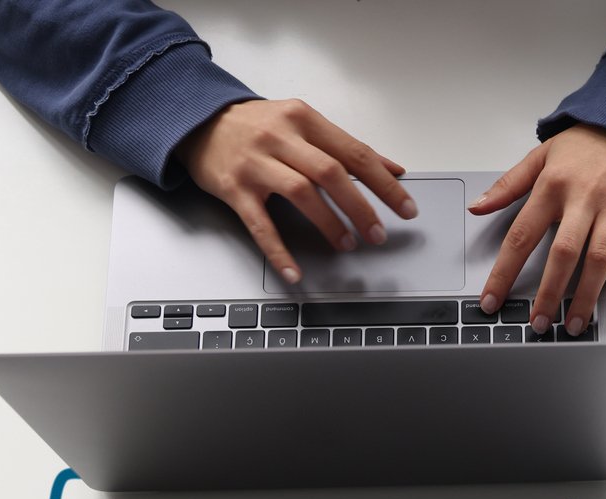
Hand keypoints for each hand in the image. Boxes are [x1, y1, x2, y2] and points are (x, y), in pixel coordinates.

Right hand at [177, 98, 414, 284]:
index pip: (355, 152)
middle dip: (361, 207)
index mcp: (304, 120)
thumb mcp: (303, 124)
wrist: (198, 120)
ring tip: (347, 244)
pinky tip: (295, 271)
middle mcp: (281, 137)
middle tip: (378, 234)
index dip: (384, 184)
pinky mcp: (234, 188)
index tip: (407, 208)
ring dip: (329, 223)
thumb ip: (345, 147)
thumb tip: (393, 169)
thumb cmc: (257, 126)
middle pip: (330, 172)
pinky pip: (260, 224)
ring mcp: (256, 163)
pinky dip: (279, 251)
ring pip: (301, 193)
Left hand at [471, 125, 605, 335]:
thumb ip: (509, 185)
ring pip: (599, 256)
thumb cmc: (586, 144)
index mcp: (552, 187)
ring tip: (576, 323)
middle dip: (549, 293)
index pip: (521, 235)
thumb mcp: (541, 156)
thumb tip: (478, 206)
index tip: (492, 299)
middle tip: (538, 323)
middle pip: (562, 253)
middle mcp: (582, 198)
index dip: (504, 271)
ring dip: (587, 294)